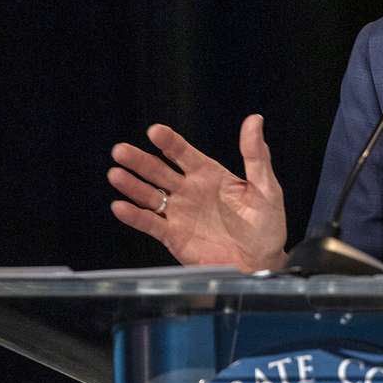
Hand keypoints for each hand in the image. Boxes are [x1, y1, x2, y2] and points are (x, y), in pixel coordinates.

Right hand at [108, 114, 287, 271]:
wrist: (261, 262)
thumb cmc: (267, 226)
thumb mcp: (266, 187)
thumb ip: (256, 155)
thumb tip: (254, 120)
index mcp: (210, 175)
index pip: (184, 153)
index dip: (169, 142)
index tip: (155, 131)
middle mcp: (190, 191)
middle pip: (159, 171)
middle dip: (140, 161)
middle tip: (121, 150)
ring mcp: (179, 213)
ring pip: (149, 195)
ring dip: (132, 185)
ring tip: (115, 174)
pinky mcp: (174, 236)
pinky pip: (150, 223)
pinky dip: (134, 216)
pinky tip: (120, 207)